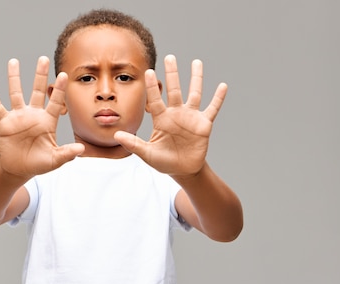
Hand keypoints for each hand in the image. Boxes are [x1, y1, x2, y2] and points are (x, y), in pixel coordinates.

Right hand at [0, 56, 83, 178]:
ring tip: (14, 61)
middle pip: (38, 91)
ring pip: (16, 94)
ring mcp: (18, 117)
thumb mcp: (54, 160)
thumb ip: (67, 153)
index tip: (65, 75)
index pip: (55, 102)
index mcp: (47, 121)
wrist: (19, 169)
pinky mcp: (4, 123)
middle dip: (40, 76)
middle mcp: (33, 115)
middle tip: (43, 59)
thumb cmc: (38, 163)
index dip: (60, 90)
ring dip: (15, 78)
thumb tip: (82, 149)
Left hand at [114, 55, 226, 176]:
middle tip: (169, 57)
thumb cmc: (164, 161)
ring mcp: (191, 117)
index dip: (153, 87)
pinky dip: (218, 98)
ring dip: (196, 78)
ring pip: (194, 93)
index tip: (149, 72)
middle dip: (172, 74)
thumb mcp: (147, 154)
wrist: (183, 170)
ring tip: (196, 62)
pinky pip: (212, 109)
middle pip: (174, 90)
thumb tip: (116, 135)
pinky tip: (223, 86)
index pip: (155, 100)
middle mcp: (176, 113)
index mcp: (161, 119)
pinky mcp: (204, 124)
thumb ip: (133, 144)